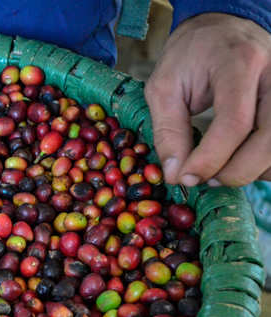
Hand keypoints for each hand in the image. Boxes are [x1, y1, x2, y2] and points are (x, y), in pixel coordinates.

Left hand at [145, 13, 270, 186]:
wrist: (220, 29)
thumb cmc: (189, 56)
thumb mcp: (164, 87)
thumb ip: (169, 132)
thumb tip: (176, 175)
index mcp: (239, 64)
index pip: (235, 123)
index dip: (210, 159)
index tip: (186, 178)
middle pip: (268, 138)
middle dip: (234, 171)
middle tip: (204, 180)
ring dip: (251, 170)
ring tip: (218, 172)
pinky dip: (263, 163)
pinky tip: (238, 162)